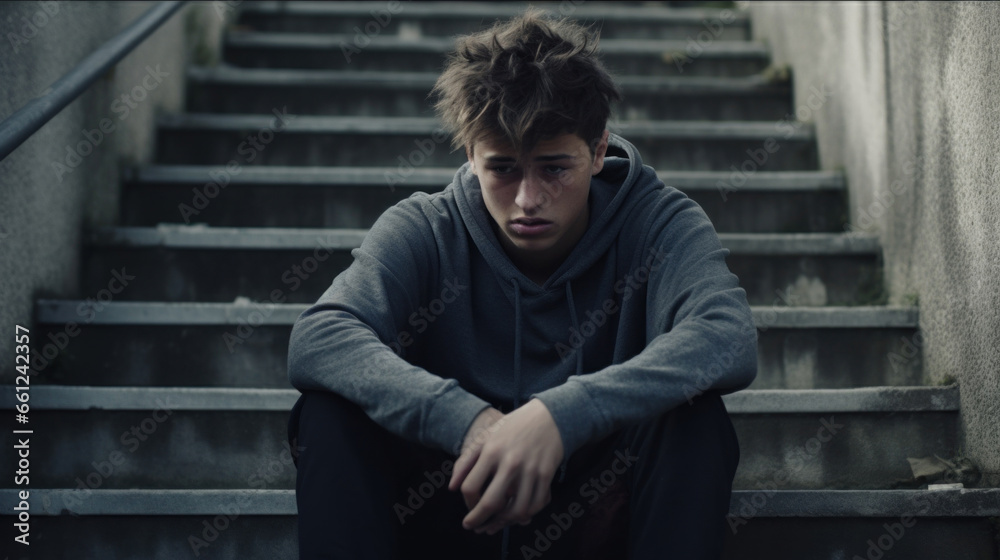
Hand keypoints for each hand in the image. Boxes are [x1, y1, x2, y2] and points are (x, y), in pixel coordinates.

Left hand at [448, 399, 563, 534]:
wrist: (549, 416)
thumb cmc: (512, 427)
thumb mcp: (486, 437)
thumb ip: (466, 461)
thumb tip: (452, 488)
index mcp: (491, 451)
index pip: (470, 487)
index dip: (466, 503)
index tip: (468, 509)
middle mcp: (510, 462)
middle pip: (491, 503)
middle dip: (479, 521)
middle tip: (475, 528)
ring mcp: (530, 470)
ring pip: (516, 510)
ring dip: (504, 523)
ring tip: (496, 525)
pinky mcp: (546, 475)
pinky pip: (536, 505)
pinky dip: (526, 515)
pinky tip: (517, 516)